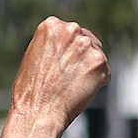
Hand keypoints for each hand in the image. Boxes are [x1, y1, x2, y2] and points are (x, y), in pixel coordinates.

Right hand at [8, 17, 109, 132]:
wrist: (37, 111)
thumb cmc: (31, 90)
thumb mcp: (36, 56)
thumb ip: (56, 45)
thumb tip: (76, 45)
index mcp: (51, 25)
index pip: (71, 32)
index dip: (67, 51)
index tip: (59, 65)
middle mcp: (70, 30)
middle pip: (87, 40)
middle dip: (81, 57)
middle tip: (66, 77)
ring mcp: (86, 45)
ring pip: (97, 56)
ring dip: (88, 70)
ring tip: (69, 85)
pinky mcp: (99, 61)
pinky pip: (105, 71)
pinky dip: (96, 83)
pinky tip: (79, 90)